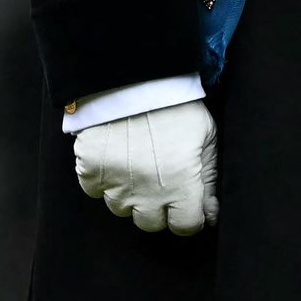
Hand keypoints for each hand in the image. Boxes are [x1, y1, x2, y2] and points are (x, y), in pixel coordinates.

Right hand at [70, 98, 213, 234]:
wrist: (130, 74)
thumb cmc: (174, 104)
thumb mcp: (206, 137)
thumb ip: (209, 178)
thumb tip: (210, 212)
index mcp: (182, 188)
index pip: (185, 227)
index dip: (187, 214)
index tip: (184, 199)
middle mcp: (148, 194)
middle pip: (150, 222)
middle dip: (156, 207)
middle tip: (156, 179)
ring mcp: (116, 183)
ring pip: (119, 208)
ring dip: (127, 193)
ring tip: (132, 164)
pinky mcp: (90, 167)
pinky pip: (92, 189)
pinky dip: (100, 179)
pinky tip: (111, 158)